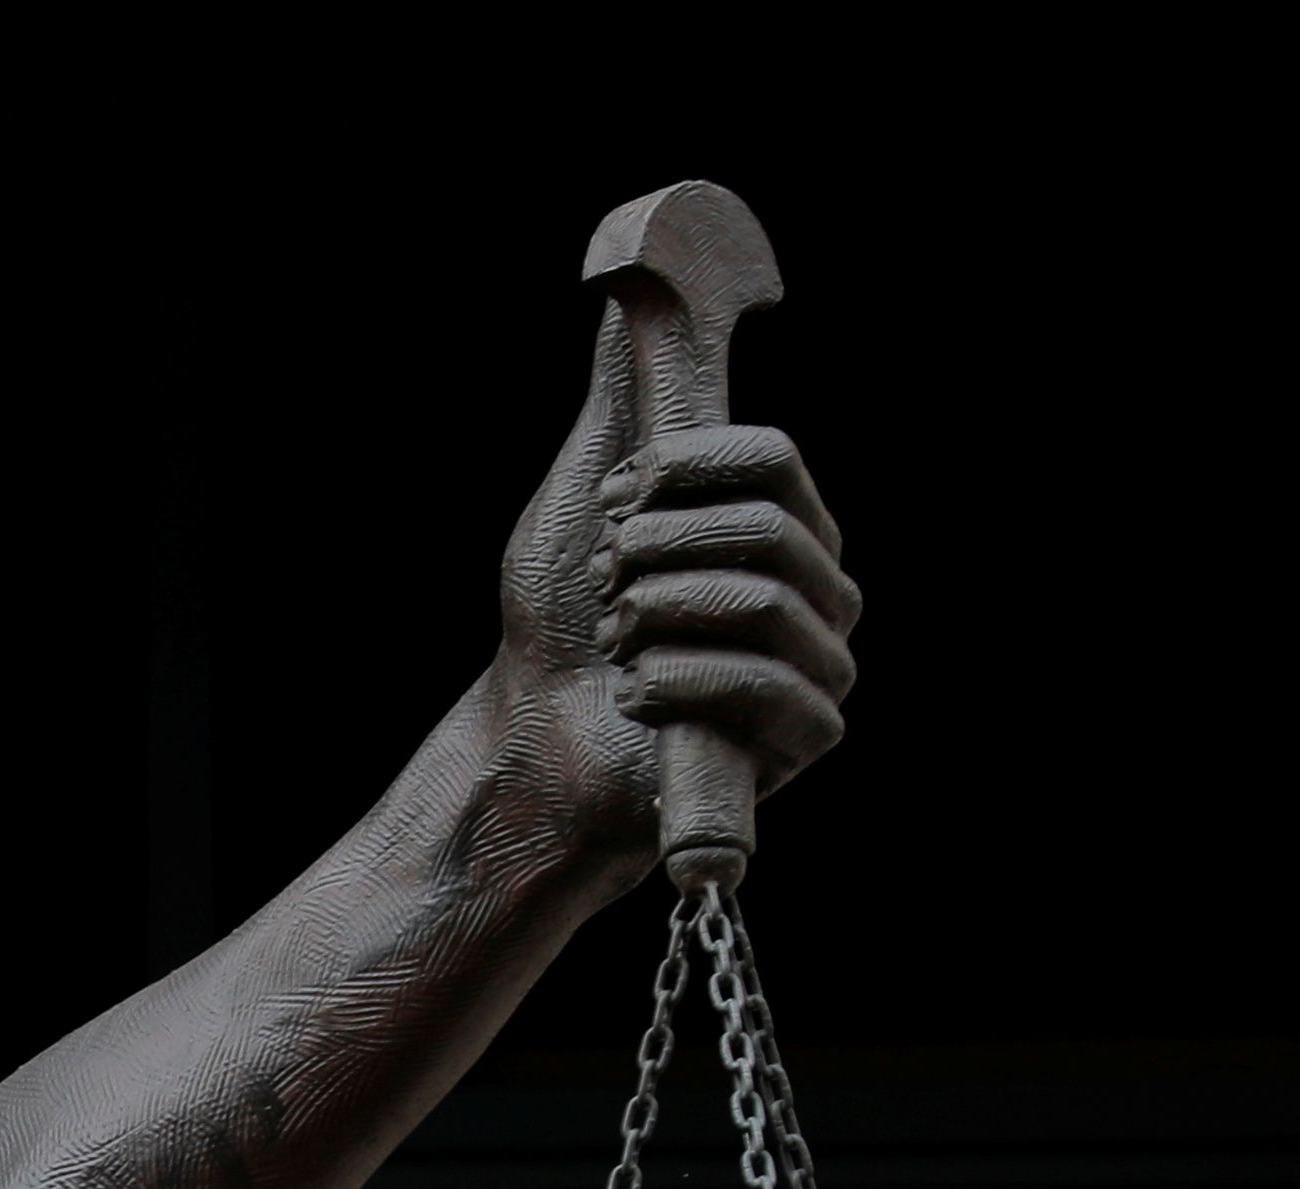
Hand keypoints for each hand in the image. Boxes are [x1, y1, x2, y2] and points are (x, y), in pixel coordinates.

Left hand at [488, 308, 863, 859]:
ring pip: (759, 606)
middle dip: (656, 555)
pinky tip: (636, 695)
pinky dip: (676, 685)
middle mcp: (821, 585)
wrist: (533, 739)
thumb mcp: (583, 489)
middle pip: (766, 530)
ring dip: (656, 619)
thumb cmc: (562, 617)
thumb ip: (624, 395)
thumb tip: (635, 280)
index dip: (680, 474)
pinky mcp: (807, 738)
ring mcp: (823, 663)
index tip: (613, 501)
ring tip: (617, 642)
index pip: (772, 457)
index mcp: (784, 517)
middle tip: (608, 585)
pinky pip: (764, 690)